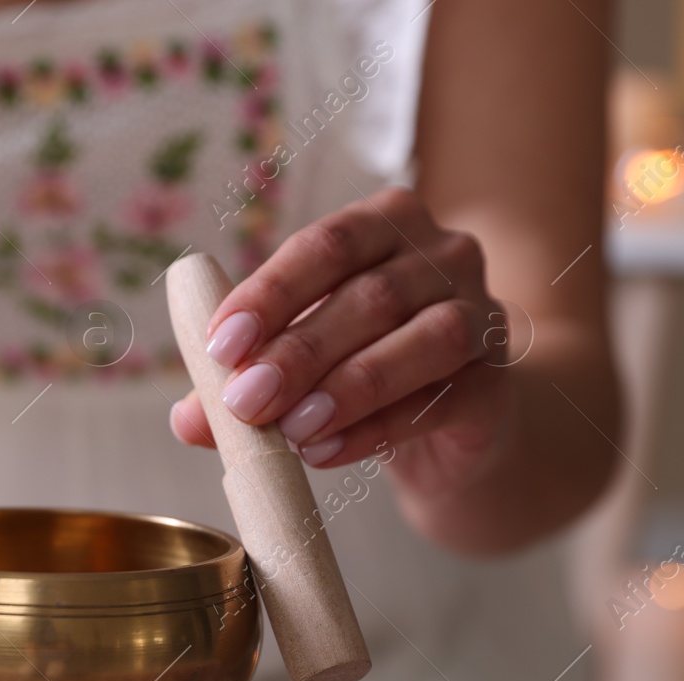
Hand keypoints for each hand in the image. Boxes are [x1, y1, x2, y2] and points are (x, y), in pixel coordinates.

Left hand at [170, 186, 518, 497]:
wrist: (455, 423)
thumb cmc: (368, 368)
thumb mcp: (303, 364)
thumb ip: (248, 377)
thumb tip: (188, 417)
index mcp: (388, 225)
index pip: (327, 245)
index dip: (271, 292)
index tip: (220, 344)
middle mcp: (446, 255)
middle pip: (371, 295)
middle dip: (299, 351)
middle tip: (244, 401)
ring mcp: (483, 316)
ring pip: (423, 340)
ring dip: (348, 387)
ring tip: (291, 430)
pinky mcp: (496, 383)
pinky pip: (442, 400)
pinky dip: (378, 429)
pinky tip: (327, 452)